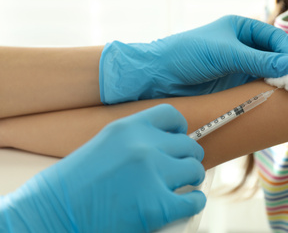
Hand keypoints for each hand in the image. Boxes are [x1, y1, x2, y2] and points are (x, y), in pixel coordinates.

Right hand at [0, 104, 205, 232]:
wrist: (50, 214)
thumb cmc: (73, 184)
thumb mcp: (104, 146)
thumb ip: (134, 142)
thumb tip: (166, 147)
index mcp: (128, 128)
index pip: (170, 116)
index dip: (179, 128)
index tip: (179, 139)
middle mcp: (144, 146)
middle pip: (187, 145)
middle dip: (187, 157)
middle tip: (181, 168)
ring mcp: (152, 175)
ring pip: (194, 170)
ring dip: (191, 178)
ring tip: (182, 185)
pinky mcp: (157, 206)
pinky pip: (193, 200)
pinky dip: (194, 201)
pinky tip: (187, 202)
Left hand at [99, 15, 287, 103]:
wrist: (158, 76)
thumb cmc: (187, 54)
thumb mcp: (225, 53)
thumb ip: (258, 60)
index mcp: (240, 28)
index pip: (273, 39)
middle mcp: (241, 46)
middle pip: (273, 56)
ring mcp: (236, 66)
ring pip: (266, 73)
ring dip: (279, 82)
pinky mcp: (230, 84)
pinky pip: (254, 86)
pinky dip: (266, 92)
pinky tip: (274, 98)